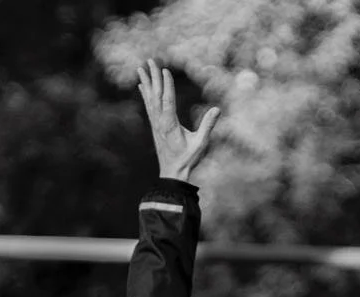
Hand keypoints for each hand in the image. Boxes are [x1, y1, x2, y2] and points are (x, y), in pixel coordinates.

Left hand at [136, 58, 219, 182]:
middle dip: (153, 77)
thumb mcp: (201, 143)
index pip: (168, 100)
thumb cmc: (188, 159)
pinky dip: (145, 94)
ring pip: (149, 99)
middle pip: (156, 95)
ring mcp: (155, 123)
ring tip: (141, 68)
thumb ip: (208, 125)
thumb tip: (217, 109)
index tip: (165, 70)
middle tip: (150, 61)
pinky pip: (148, 106)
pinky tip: (142, 86)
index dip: (167, 85)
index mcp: (170, 125)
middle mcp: (160, 121)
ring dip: (146, 83)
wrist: (173, 172)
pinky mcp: (155, 126)